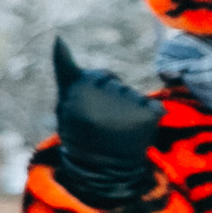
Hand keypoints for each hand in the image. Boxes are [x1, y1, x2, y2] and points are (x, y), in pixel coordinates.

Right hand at [50, 37, 163, 205]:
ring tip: (117, 131)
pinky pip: (153, 107)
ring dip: (129, 111)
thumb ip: (65, 70)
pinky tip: (134, 134)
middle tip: (103, 125)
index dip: (95, 96)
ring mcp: (129, 104)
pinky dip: (148, 118)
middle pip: (118, 85)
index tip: (88, 116)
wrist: (99, 174)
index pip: (101, 77)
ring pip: (134, 96)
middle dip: (113, 100)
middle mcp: (105, 94)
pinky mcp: (150, 115)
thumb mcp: (65, 103)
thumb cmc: (80, 135)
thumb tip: (58, 38)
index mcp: (80, 88)